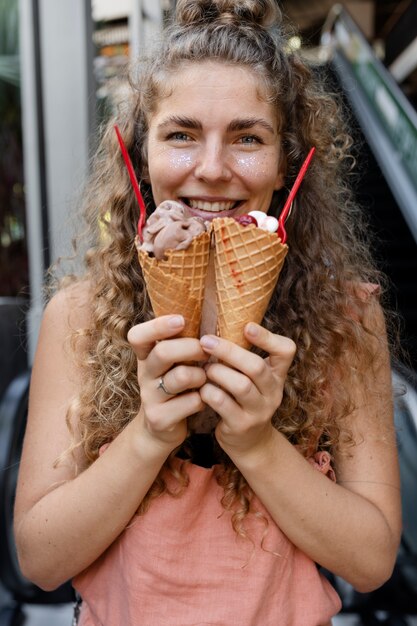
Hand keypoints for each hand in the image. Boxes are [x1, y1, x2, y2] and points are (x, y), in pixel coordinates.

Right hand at [127, 315, 207, 452]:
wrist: (160, 429)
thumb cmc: (175, 386)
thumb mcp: (173, 364)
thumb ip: (182, 343)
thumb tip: (212, 311)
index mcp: (146, 357)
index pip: (137, 335)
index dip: (158, 326)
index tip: (181, 320)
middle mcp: (144, 374)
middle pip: (163, 352)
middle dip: (191, 348)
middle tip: (206, 351)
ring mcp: (149, 397)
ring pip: (180, 377)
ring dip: (200, 376)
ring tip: (205, 379)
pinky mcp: (159, 418)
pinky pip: (190, 402)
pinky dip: (203, 399)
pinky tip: (203, 400)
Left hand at [199, 323, 295, 458]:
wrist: (249, 442)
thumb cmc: (243, 399)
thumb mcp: (252, 378)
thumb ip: (242, 356)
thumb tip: (215, 321)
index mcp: (276, 374)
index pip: (286, 351)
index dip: (268, 337)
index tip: (247, 327)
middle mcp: (273, 392)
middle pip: (256, 367)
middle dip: (229, 351)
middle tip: (206, 341)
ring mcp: (259, 411)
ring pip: (240, 386)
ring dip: (218, 372)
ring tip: (204, 368)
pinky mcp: (242, 426)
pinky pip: (223, 405)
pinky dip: (209, 393)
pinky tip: (200, 388)